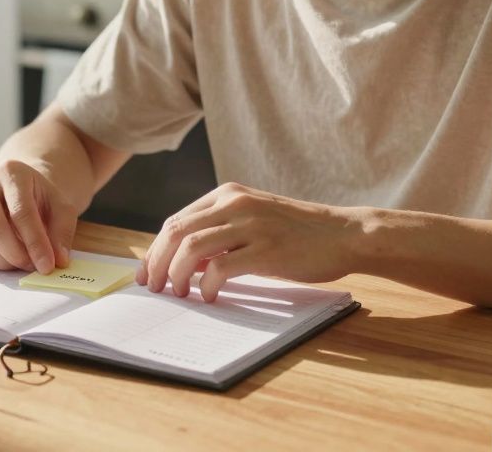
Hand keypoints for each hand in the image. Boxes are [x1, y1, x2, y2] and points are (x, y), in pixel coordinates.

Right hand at [0, 159, 79, 273]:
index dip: (35, 243)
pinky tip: (3, 259)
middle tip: (32, 267)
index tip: (47, 266)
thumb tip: (58, 260)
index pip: (21, 212)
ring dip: (1, 261)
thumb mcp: (61, 208)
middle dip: (15, 254)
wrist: (19, 194)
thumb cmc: (40, 201)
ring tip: (20, 262)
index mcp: (11, 172)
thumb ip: (62, 232)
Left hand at [135, 182, 364, 301]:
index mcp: (228, 194)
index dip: (156, 249)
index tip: (147, 272)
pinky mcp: (265, 249)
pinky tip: (210, 297)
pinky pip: (220, 268)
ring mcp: (250, 224)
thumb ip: (220, 234)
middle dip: (157, 263)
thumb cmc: (298, 233)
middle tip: (153, 287)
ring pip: (191, 248)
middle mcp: (235, 203)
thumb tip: (184, 262)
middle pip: (176, 232)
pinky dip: (208, 285)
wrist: (344, 234)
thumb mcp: (254, 222)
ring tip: (179, 293)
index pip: (177, 220)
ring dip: (177, 275)